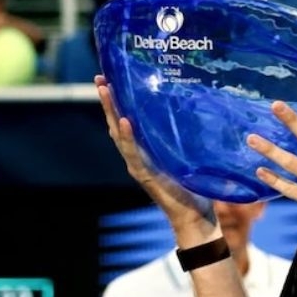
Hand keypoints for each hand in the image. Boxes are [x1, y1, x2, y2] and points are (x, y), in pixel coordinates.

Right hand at [95, 75, 217, 241]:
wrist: (194, 218)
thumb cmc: (194, 189)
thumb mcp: (187, 158)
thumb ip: (184, 140)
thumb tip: (197, 112)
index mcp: (144, 152)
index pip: (125, 121)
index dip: (117, 102)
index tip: (110, 79)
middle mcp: (136, 158)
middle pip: (116, 124)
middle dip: (108, 101)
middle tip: (100, 77)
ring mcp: (138, 166)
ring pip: (120, 135)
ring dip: (112, 112)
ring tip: (105, 90)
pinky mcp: (146, 176)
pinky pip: (135, 153)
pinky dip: (129, 137)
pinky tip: (125, 121)